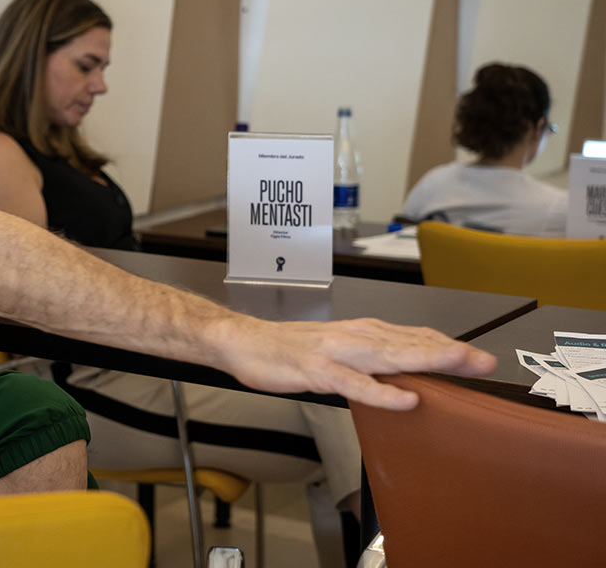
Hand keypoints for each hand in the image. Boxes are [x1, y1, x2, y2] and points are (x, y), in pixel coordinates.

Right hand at [215, 316, 497, 409]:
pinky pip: (355, 384)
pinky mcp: (317, 371)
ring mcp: (336, 353)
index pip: (414, 337)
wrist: (243, 341)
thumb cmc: (287, 350)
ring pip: (390, 356)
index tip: (480, 356)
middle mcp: (355, 337)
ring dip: (427, 360)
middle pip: (411, 344)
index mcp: (361, 332)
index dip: (448, 346)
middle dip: (451, 353)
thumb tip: (402, 372)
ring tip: (460, 365)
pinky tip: (406, 399)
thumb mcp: (335, 349)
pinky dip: (383, 392)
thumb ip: (368, 358)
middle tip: (487, 361)